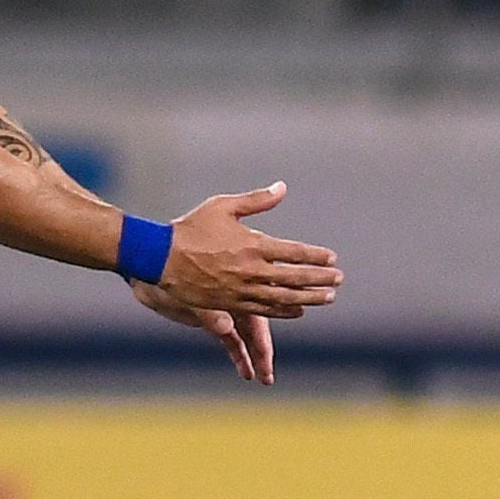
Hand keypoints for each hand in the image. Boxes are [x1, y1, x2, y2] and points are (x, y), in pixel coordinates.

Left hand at [131, 282, 277, 384]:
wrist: (148, 264)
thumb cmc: (169, 268)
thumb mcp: (190, 291)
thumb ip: (209, 312)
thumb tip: (226, 328)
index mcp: (236, 281)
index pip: (263, 308)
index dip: (271, 329)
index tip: (281, 343)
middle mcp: (234, 294)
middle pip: (256, 327)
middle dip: (262, 351)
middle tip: (267, 374)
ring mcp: (224, 307)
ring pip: (246, 336)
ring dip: (253, 355)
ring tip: (262, 377)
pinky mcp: (211, 319)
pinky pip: (231, 340)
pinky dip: (239, 355)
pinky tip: (245, 371)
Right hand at [156, 182, 342, 319]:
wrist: (160, 258)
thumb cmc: (191, 228)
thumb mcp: (224, 205)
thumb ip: (257, 200)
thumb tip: (282, 187)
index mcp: (252, 244)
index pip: (293, 252)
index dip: (315, 256)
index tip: (332, 257)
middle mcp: (250, 269)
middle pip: (294, 277)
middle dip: (319, 279)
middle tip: (339, 280)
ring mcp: (241, 290)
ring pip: (283, 297)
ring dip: (308, 298)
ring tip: (328, 298)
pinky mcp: (230, 303)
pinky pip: (263, 310)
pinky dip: (284, 311)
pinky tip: (299, 311)